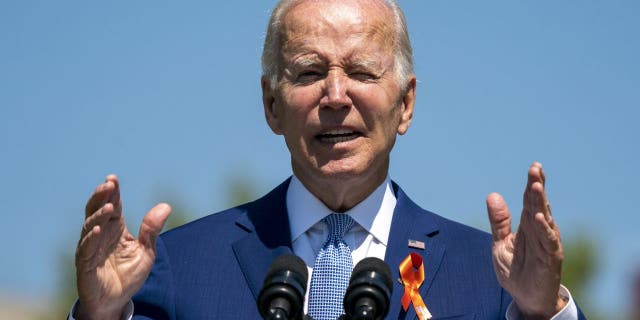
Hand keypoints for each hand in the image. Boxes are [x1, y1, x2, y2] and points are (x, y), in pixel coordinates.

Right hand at [74, 175, 170, 319]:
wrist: (116, 302)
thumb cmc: (128, 275)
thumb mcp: (146, 252)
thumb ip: (152, 230)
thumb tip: (166, 206)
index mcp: (115, 229)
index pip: (112, 206)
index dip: (112, 193)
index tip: (113, 178)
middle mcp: (100, 235)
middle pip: (96, 210)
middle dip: (101, 196)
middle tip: (108, 184)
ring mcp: (90, 249)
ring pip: (90, 227)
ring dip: (98, 216)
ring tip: (109, 207)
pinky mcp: (84, 265)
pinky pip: (85, 249)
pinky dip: (91, 239)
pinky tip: (99, 230)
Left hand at [486, 163, 565, 318]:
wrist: (525, 298)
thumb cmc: (515, 270)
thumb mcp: (500, 244)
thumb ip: (499, 221)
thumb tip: (493, 195)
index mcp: (528, 226)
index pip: (531, 201)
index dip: (532, 184)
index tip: (534, 167)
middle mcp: (539, 231)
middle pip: (539, 205)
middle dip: (537, 186)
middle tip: (536, 169)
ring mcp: (546, 244)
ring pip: (544, 219)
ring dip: (541, 203)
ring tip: (536, 186)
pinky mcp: (550, 259)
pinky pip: (548, 242)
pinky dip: (544, 230)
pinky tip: (540, 218)